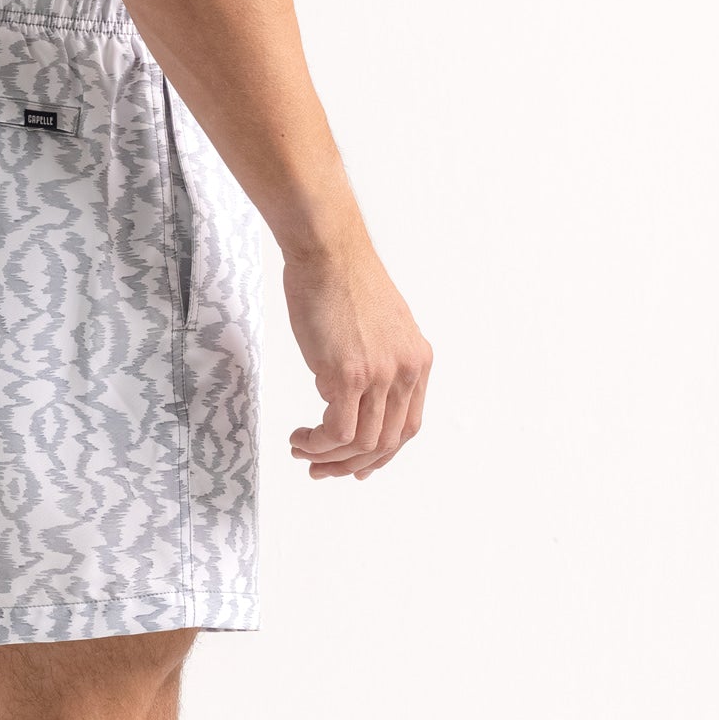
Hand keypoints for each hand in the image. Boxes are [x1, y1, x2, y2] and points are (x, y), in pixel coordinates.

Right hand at [283, 233, 431, 479]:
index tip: (358, 465)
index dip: (383, 453)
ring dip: (330, 458)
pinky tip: (301, 437)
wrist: (327, 249)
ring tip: (302, 451)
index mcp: (417, 360)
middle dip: (353, 465)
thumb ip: (378, 358)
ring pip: (362, 443)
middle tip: (322, 469)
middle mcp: (405, 372)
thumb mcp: (378, 323)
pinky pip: (338, 431)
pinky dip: (319, 444)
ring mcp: (379, 375)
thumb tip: (352, 389)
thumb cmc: (340, 277)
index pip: (407, 425)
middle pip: (387, 442)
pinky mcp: (349, 374)